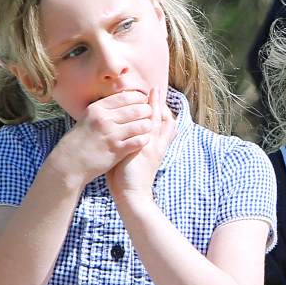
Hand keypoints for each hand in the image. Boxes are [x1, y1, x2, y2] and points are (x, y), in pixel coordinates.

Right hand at [53, 89, 155, 184]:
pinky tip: (144, 139)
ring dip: (148, 126)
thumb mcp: (88, 118)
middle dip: (147, 111)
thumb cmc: (80, 140)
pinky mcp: (117, 150)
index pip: (126, 97)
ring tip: (149, 127)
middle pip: (137, 109)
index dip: (139, 98)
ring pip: (141, 125)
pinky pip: (139, 141)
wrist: (69, 163)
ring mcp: (111, 135)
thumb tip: (124, 97)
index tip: (143, 101)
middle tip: (150, 114)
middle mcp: (104, 119)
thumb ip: (105, 109)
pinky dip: (144, 139)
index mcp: (97, 108)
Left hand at [108, 87, 178, 203]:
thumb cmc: (127, 180)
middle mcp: (157, 145)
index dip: (160, 114)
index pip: (163, 127)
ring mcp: (154, 146)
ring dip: (156, 104)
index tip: (153, 101)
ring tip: (154, 91)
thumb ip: (129, 146)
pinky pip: (152, 125)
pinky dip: (150, 113)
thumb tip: (120, 137)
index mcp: (155, 149)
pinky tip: (143, 102)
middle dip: (161, 105)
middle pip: (165, 120)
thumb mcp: (131, 160)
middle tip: (156, 90)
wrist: (132, 194)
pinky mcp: (147, 147)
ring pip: (160, 120)